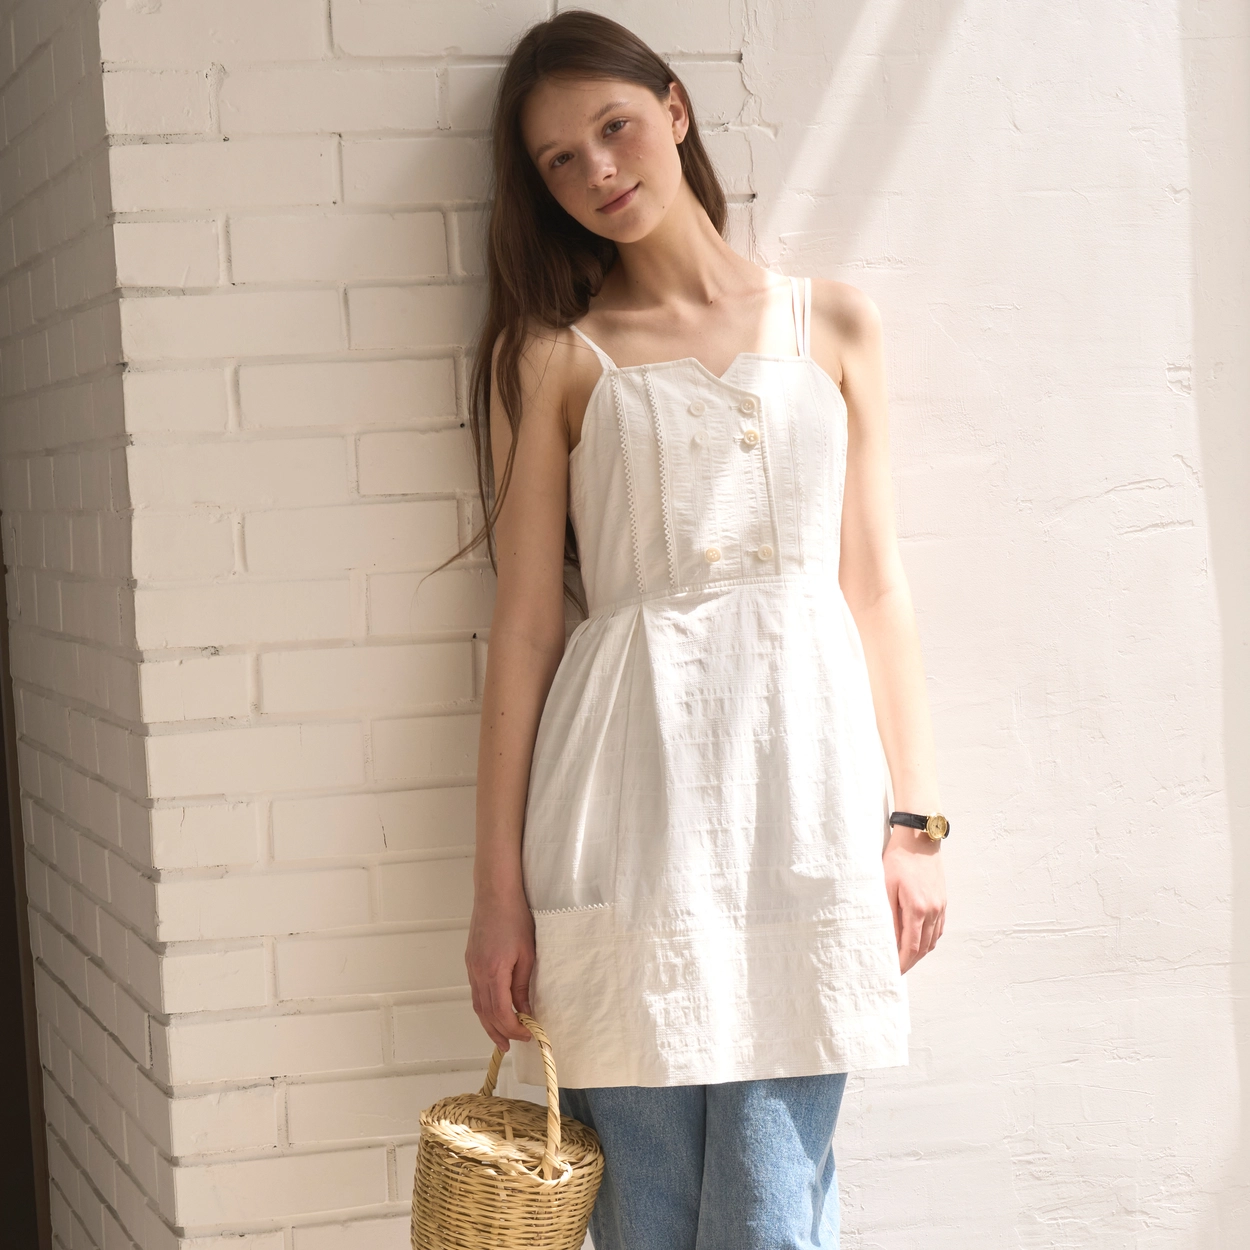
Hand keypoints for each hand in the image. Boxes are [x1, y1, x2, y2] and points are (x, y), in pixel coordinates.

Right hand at [465, 882, 536, 1050]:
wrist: (496, 893)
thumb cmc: (516, 918)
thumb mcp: (527, 955)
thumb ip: (522, 986)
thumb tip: (524, 1011)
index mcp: (493, 972)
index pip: (500, 1012)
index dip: (513, 1029)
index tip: (527, 1035)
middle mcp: (477, 973)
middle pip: (484, 1013)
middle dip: (498, 1032)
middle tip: (511, 1046)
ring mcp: (471, 967)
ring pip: (477, 1004)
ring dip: (489, 1022)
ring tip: (501, 1035)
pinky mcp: (471, 960)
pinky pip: (476, 991)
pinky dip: (484, 1006)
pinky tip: (494, 1009)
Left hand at [882, 825, 946, 973]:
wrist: (919, 839)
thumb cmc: (898, 859)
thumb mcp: (886, 886)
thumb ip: (889, 916)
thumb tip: (889, 940)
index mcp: (917, 909)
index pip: (911, 947)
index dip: (903, 963)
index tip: (894, 972)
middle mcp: (932, 911)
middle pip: (924, 948)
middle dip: (911, 962)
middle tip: (898, 969)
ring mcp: (940, 906)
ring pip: (933, 940)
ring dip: (921, 952)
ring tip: (906, 958)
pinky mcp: (942, 900)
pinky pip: (938, 928)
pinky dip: (930, 939)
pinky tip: (920, 940)